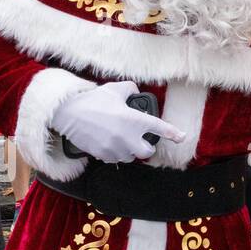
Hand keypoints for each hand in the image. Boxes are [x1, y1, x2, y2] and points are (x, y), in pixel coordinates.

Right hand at [51, 80, 184, 163]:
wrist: (68, 113)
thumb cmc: (92, 101)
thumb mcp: (113, 89)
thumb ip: (129, 89)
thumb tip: (135, 91)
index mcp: (134, 120)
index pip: (160, 128)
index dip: (173, 133)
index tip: (182, 137)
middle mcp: (128, 137)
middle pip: (147, 152)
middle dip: (146, 147)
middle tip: (141, 140)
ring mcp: (116, 148)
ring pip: (130, 157)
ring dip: (129, 151)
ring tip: (120, 140)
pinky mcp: (104, 155)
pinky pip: (115, 159)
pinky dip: (115, 154)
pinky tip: (109, 143)